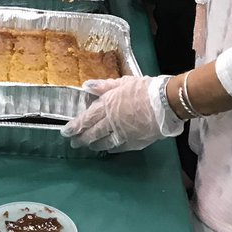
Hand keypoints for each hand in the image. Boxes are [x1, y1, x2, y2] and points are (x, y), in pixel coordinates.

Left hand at [66, 75, 183, 152]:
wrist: (165, 103)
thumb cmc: (144, 89)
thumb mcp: (122, 82)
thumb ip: (103, 86)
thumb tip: (86, 86)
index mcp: (107, 106)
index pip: (86, 119)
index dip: (75, 126)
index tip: (65, 132)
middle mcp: (111, 122)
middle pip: (93, 133)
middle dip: (81, 138)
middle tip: (74, 143)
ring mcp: (123, 134)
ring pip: (104, 142)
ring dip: (94, 145)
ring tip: (88, 146)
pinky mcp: (135, 142)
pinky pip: (119, 147)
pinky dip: (111, 148)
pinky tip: (107, 149)